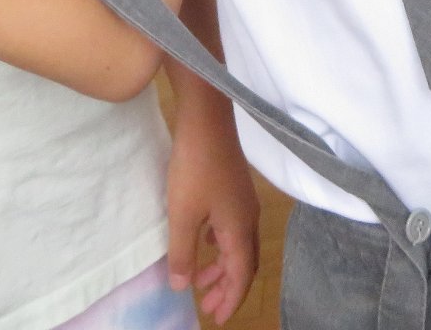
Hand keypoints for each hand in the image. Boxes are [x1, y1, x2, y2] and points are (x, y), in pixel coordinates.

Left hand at [165, 97, 259, 321]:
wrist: (207, 120)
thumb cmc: (195, 168)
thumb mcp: (182, 214)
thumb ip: (182, 253)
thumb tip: (182, 287)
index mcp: (239, 229)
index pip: (241, 275)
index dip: (231, 299)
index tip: (217, 318)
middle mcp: (248, 218)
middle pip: (244, 262)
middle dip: (228, 287)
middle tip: (209, 307)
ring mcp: (244, 201)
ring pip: (238, 245)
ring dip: (223, 266)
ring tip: (202, 281)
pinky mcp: (235, 188)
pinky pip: (233, 228)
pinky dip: (221, 245)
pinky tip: (205, 241)